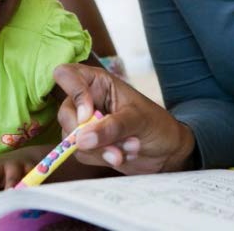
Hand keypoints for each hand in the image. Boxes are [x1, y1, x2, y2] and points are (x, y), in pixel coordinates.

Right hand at [54, 63, 195, 174]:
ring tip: (127, 149)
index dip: (74, 94)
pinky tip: (121, 155)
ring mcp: (84, 124)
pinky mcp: (86, 145)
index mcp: (98, 82)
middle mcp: (86, 100)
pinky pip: (80, 154)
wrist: (167, 152)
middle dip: (88, 134)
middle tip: (113, 144)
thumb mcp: (138, 121)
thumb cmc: (157, 124)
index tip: (89, 115)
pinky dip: (101, 158)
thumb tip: (81, 139)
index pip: (66, 75)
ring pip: (71, 138)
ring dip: (99, 149)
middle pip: (65, 113)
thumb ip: (111, 127)